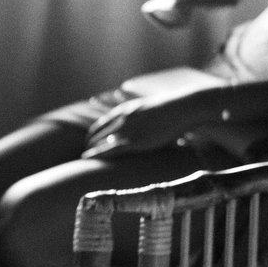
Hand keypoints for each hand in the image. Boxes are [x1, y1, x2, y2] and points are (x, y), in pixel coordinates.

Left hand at [83, 93, 213, 157]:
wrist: (183, 108)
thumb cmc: (173, 110)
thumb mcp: (153, 109)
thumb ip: (143, 116)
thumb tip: (149, 122)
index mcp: (126, 110)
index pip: (102, 123)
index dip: (94, 133)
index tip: (89, 140)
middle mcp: (122, 118)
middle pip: (98, 133)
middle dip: (90, 142)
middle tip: (84, 151)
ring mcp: (127, 130)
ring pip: (100, 141)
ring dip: (91, 149)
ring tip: (84, 157)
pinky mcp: (135, 141)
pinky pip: (110, 149)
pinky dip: (96, 154)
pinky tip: (87, 158)